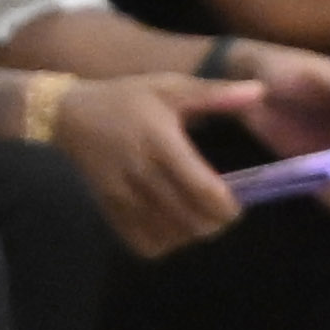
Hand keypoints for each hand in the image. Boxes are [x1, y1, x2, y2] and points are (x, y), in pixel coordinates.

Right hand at [57, 72, 262, 259]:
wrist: (68, 115)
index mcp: (162, 144)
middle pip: (191, 221)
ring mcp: (122, 196)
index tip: (239, 204)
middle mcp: (142, 174)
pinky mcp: (109, 209)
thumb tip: (261, 92)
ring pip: (169, 236)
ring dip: (192, 233)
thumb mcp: (170, 86)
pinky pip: (143, 243)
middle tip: (222, 211)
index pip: (203, 191)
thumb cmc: (127, 98)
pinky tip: (172, 226)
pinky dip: (165, 243)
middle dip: (216, 223)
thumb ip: (215, 93)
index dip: (228, 207)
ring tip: (199, 216)